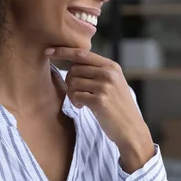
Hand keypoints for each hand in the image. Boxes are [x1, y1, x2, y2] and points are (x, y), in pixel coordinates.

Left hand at [46, 47, 154, 172]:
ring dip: (72, 93)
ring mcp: (105, 86)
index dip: (63, 51)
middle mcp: (109, 73)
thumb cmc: (118, 106)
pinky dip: (75, 102)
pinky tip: (82, 106)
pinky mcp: (100, 100)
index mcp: (112, 66)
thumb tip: (71, 61)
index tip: (48, 51)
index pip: (83, 53)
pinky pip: (75, 95)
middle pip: (74, 68)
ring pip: (73, 82)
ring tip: (81, 101)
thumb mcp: (113, 83)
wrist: (131, 128)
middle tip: (76, 92)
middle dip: (69, 80)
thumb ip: (97, 71)